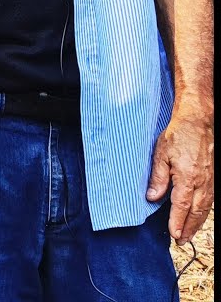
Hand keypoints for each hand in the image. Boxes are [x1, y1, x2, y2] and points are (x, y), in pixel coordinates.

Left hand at [147, 110, 213, 242]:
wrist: (199, 122)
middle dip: (188, 228)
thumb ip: (157, 178)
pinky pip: (209, 199)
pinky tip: (198, 217)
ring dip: (197, 223)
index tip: (174, 235)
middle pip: (196, 211)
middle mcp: (202, 182)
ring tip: (188, 234)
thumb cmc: (178, 135)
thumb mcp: (161, 154)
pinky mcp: (212, 177)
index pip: (182, 206)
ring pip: (205, 208)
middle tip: (181, 241)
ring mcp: (210, 180)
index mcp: (188, 178)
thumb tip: (152, 198)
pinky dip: (204, 211)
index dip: (177, 222)